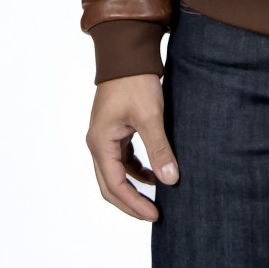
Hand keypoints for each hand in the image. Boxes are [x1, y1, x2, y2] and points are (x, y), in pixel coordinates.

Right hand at [86, 73, 179, 220]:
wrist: (127, 52)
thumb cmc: (135, 81)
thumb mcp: (150, 116)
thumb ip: (159, 149)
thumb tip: (170, 180)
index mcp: (100, 143)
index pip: (115, 186)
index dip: (134, 204)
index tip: (155, 215)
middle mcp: (97, 143)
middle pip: (110, 184)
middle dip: (131, 202)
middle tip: (154, 215)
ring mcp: (105, 136)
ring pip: (115, 172)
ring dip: (133, 186)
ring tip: (156, 198)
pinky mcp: (114, 128)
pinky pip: (122, 158)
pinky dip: (135, 169)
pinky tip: (153, 173)